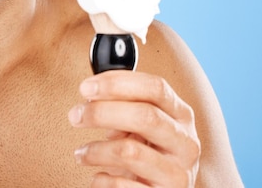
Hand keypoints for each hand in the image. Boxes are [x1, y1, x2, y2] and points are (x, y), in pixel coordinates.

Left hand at [68, 71, 199, 186]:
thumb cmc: (146, 152)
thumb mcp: (141, 124)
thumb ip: (124, 104)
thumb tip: (91, 92)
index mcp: (180, 115)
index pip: (155, 87)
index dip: (117, 83)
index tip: (86, 87)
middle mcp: (185, 143)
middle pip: (144, 116)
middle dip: (101, 112)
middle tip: (76, 115)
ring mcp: (177, 173)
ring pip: (130, 152)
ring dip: (96, 150)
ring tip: (82, 153)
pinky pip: (122, 185)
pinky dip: (102, 180)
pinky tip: (100, 176)